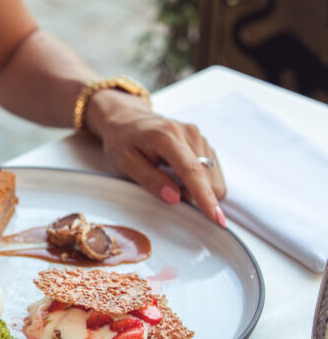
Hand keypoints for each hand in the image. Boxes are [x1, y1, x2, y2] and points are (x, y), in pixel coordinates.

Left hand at [87, 90, 226, 225]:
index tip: (216, 218)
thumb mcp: (125, 162)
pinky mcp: (203, 142)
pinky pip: (211, 171)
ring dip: (196, 189)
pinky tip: (178, 175)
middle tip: (165, 190)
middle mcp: (188, 133)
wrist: (127, 119)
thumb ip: (150, 179)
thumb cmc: (122, 141)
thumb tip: (174, 198)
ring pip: (213, 177)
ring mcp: (198, 136)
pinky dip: (199, 182)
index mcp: (167, 137)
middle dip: (193, 196)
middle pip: (208, 178)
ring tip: (169, 180)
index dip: (204, 197)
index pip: (192, 170)